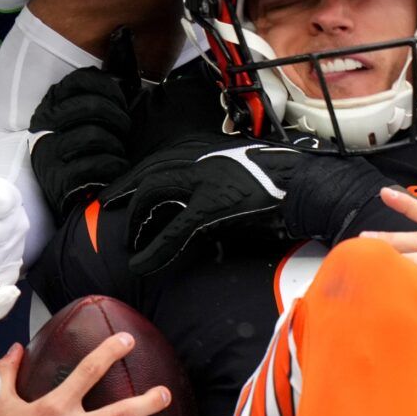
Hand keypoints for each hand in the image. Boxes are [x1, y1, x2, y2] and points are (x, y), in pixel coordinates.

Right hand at [29, 67, 135, 214]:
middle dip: (119, 118)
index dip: (109, 88)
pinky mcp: (58, 177)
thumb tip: (127, 82)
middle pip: (91, 106)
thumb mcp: (76, 120)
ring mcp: (48, 151)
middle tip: (125, 130)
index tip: (121, 102)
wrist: (66, 196)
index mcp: (52, 104)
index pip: (80, 79)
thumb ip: (93, 100)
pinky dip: (115, 165)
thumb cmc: (80, 153)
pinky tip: (118, 167)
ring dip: (117, 144)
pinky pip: (96, 163)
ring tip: (120, 152)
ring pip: (94, 135)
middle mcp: (44, 124)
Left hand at [121, 137, 389, 275]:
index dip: (135, 175)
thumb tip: (194, 204)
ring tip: (128, 242)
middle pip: (148, 172)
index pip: (160, 159)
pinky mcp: (213, 205)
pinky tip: (140, 265)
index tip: (120, 189)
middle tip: (107, 208)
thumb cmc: (281, 183)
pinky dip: (154, 250)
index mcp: (207, 150)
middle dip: (124, 191)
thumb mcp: (238, 174)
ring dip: (136, 221)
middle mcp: (201, 159)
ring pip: (153, 195)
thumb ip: (213, 182)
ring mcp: (205, 180)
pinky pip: (173, 230)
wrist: (309, 185)